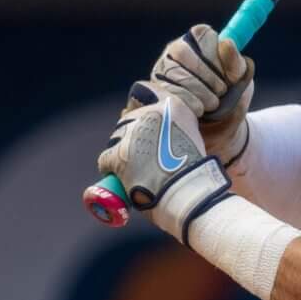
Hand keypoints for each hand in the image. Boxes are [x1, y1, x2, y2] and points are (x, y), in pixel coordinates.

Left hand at [96, 82, 233, 243]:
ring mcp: (132, 134)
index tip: (149, 138)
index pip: (146, 107)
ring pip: (116, 141)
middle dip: (132, 139)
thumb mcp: (192, 137)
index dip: (145, 125)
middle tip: (141, 158)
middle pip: (128, 122)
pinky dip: (110, 170)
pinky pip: (105, 160)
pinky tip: (121, 178)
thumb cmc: (194, 171)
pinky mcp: (118, 154)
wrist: (189, 192)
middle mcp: (150, 114)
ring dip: (122, 153)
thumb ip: (176, 129)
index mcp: (171, 107)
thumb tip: (162, 135)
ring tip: (133, 170)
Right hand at [147, 24, 255, 164]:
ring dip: (198, 90)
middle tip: (221, 91)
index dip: (216, 56)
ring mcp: (161, 69)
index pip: (201, 35)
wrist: (220, 131)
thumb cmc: (231, 99)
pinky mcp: (152, 90)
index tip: (230, 75)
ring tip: (212, 104)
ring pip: (171, 71)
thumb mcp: (240, 81)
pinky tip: (197, 110)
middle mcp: (175, 51)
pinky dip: (186, 102)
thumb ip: (236, 62)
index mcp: (199, 42)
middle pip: (181, 51)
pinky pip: (164, 90)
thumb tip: (226, 43)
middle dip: (206, 74)